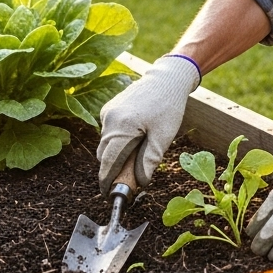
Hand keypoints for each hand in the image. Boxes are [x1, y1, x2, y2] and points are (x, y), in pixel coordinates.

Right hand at [96, 55, 200, 193]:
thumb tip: (140, 182)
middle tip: (131, 179)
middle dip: (114, 169)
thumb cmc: (168, 106)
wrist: (166, 78)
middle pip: (104, 155)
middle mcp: (109, 119)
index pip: (108, 162)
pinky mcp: (109, 109)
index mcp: (121, 127)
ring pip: (106, 144)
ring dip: (116, 154)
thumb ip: (150, 160)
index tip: (109, 194)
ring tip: (138, 155)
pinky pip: (109, 132)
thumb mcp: (164, 137)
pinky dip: (118, 141)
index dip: (107, 181)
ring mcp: (107, 113)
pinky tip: (136, 138)